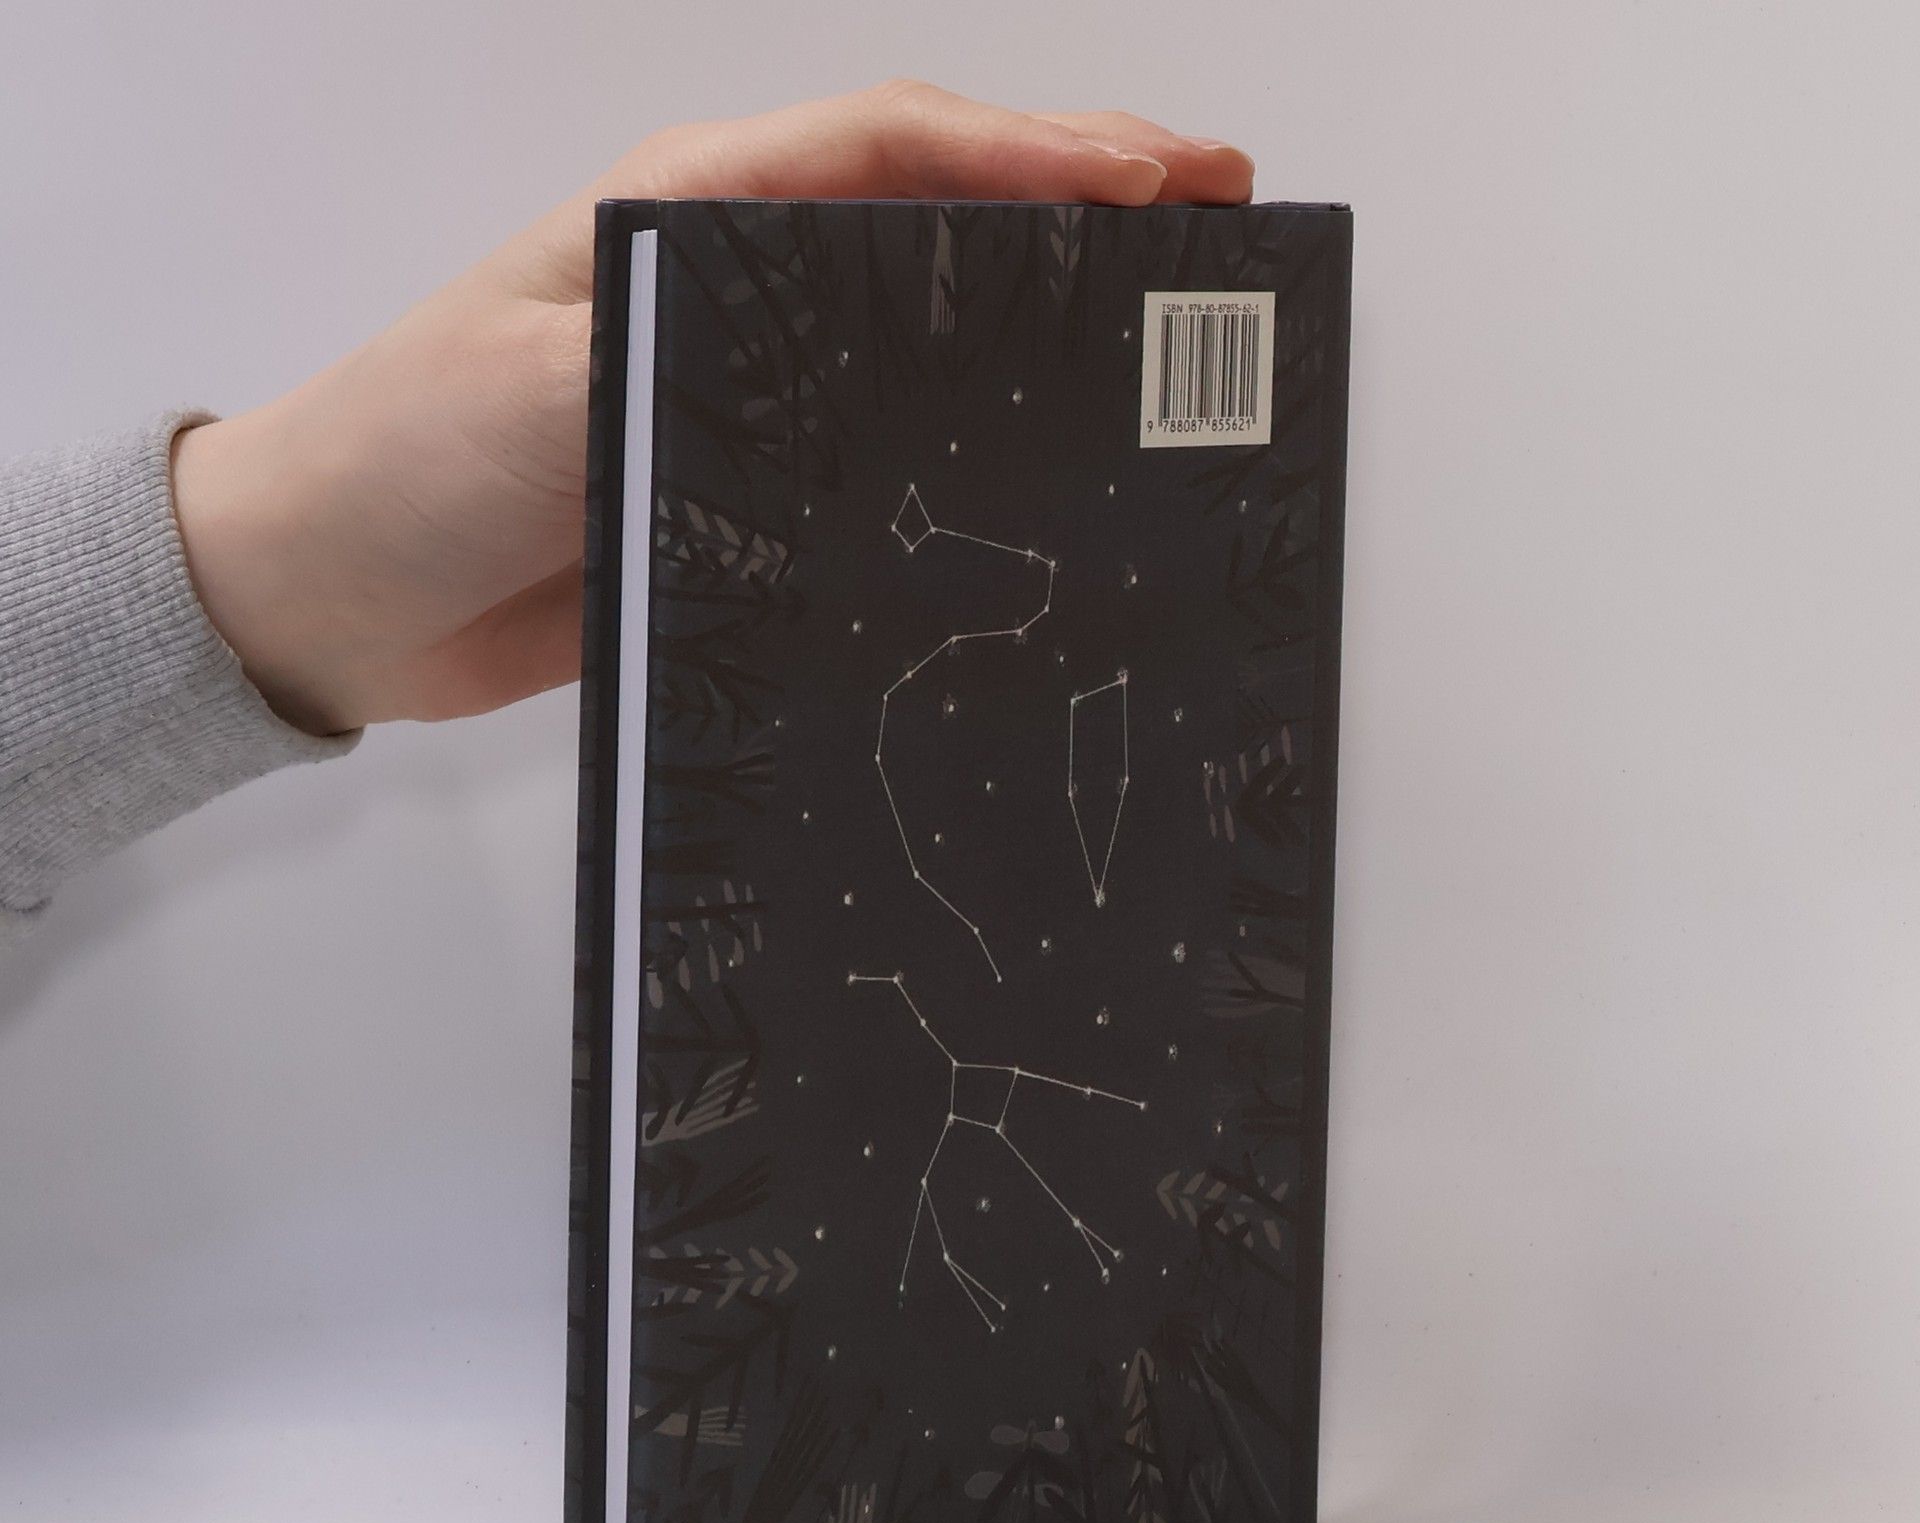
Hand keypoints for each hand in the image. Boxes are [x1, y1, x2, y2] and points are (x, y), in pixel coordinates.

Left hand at [169, 81, 1254, 735]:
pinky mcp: (744, 484)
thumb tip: (838, 370)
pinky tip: (1047, 477)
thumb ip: (675, 362)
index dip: (1032, 155)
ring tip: (1166, 348)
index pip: (889, 150)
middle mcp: (733, 285)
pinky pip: (883, 451)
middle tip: (1216, 233)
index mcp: (685, 214)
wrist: (328, 595)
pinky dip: (972, 445)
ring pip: (926, 335)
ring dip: (1046, 329)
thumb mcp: (532, 393)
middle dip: (1081, 215)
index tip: (1156, 181)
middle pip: (937, 221)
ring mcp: (747, 386)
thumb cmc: (403, 458)